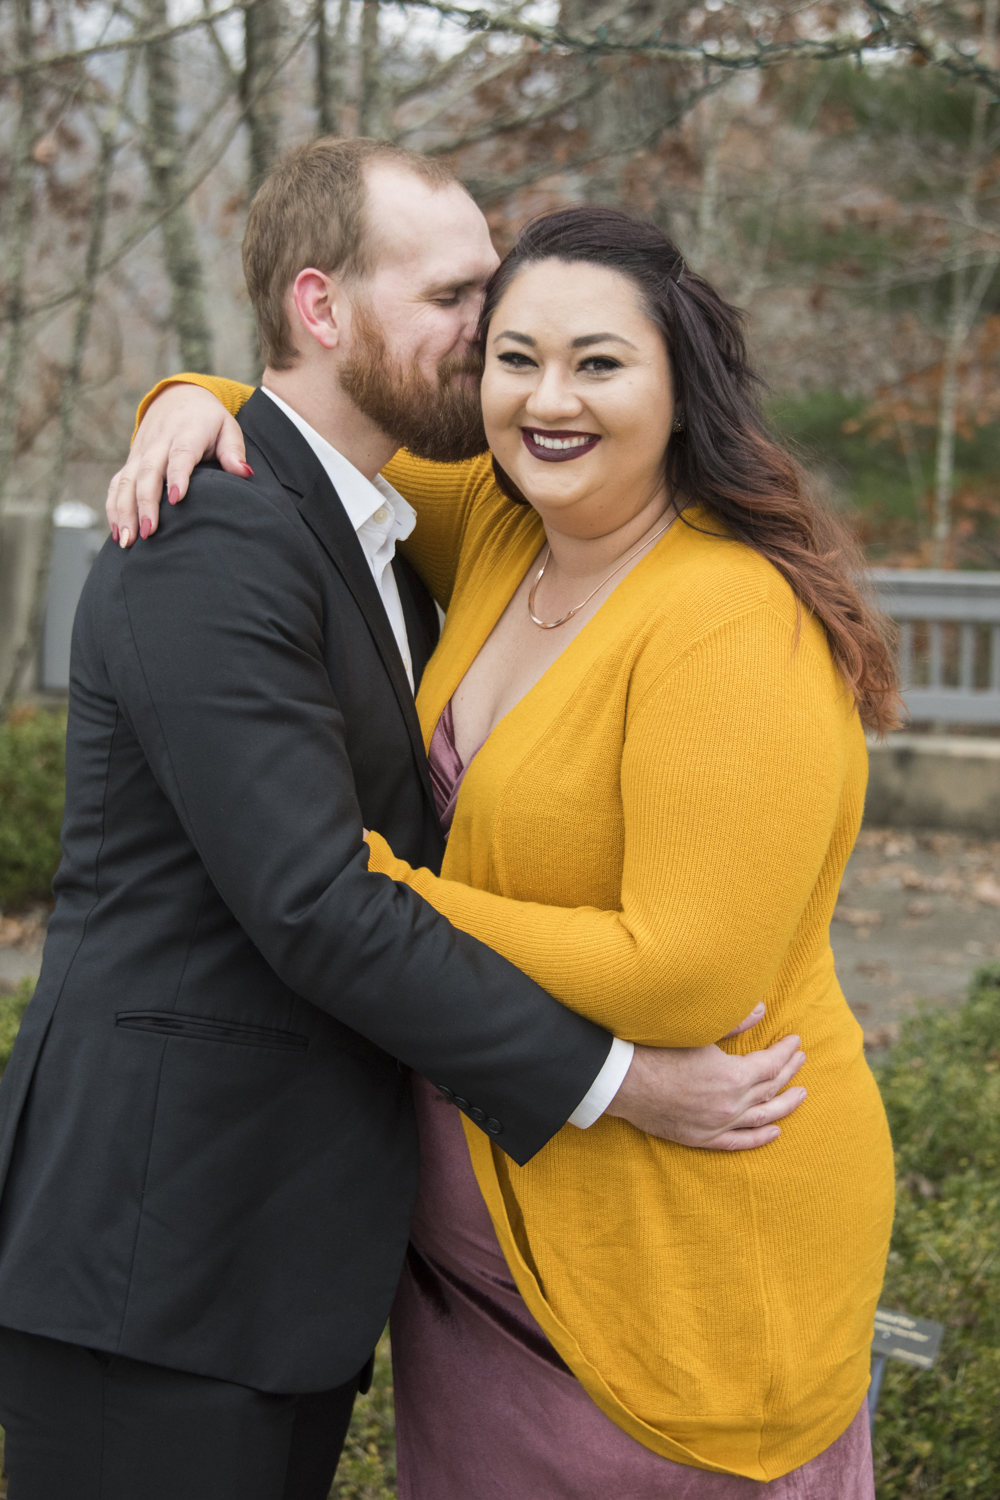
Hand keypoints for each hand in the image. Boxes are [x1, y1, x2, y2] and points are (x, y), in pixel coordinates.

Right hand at [106, 383, 248, 548]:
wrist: (177, 397)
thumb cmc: (208, 420)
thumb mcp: (227, 428)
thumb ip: (234, 451)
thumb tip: (244, 473)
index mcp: (187, 432)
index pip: (181, 454)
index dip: (177, 475)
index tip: (177, 499)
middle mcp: (159, 442)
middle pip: (148, 472)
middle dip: (146, 503)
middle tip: (149, 532)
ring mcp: (141, 452)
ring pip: (126, 480)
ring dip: (124, 511)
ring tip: (127, 540)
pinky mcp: (131, 461)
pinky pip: (116, 484)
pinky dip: (113, 508)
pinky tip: (117, 533)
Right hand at [605, 1005, 806, 1150]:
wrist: (621, 1080)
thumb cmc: (656, 1049)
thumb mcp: (697, 1030)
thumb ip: (733, 1023)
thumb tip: (761, 1011)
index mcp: (733, 1077)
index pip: (771, 1064)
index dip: (785, 1052)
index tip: (795, 1041)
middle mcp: (730, 1105)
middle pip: (770, 1089)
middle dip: (789, 1072)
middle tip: (800, 1059)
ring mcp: (716, 1125)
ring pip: (761, 1118)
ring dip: (783, 1106)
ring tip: (801, 1095)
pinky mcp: (701, 1138)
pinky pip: (738, 1142)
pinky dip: (758, 1137)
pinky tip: (774, 1131)